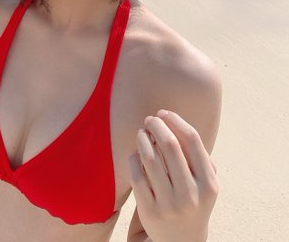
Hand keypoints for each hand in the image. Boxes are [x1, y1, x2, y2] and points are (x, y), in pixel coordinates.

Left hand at [128, 109, 218, 241]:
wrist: (182, 241)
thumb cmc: (193, 199)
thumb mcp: (205, 182)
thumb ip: (198, 155)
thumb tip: (173, 121)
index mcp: (208, 184)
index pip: (192, 140)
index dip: (175, 120)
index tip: (164, 113)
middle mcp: (190, 195)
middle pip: (169, 145)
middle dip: (156, 125)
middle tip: (149, 119)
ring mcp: (169, 204)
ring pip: (150, 158)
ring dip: (142, 138)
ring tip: (141, 133)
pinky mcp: (149, 210)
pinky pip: (136, 174)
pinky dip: (134, 158)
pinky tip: (136, 154)